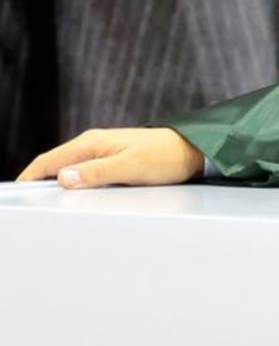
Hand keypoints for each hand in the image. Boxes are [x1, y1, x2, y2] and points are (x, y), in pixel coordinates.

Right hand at [16, 128, 203, 188]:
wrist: (193, 150)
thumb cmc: (165, 156)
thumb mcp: (129, 167)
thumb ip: (96, 173)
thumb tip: (64, 179)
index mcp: (92, 143)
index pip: (49, 160)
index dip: (30, 177)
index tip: (18, 193)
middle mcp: (94, 144)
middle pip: (56, 164)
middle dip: (39, 181)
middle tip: (28, 202)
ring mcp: (104, 151)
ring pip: (71, 168)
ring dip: (58, 183)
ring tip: (47, 202)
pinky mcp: (115, 159)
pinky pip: (86, 171)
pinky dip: (76, 182)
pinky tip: (76, 194)